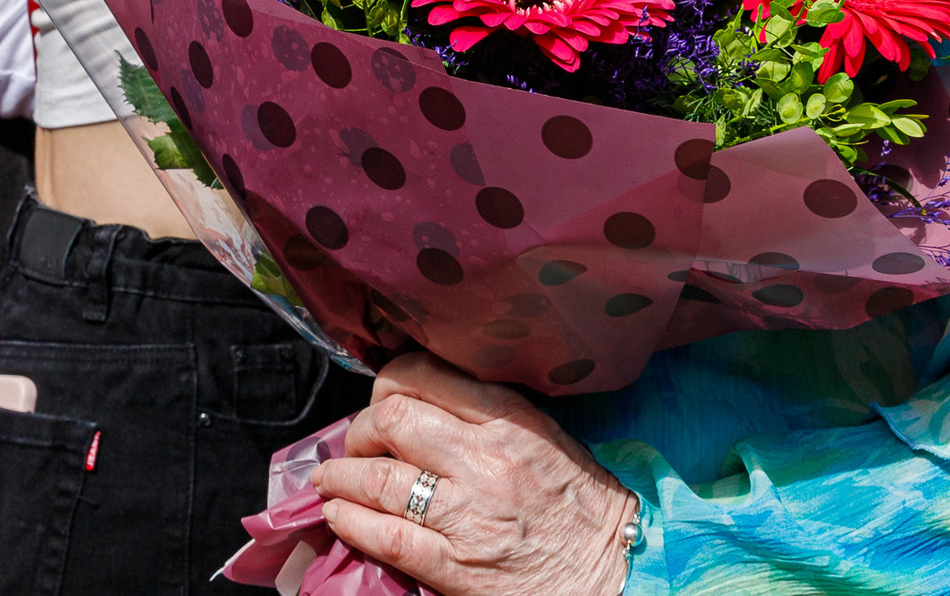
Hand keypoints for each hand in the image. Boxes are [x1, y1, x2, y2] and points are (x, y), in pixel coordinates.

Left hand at [313, 352, 637, 595]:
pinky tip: (338, 515)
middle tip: (356, 444)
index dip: (386, 385)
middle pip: (391, 421)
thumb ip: (485, 412)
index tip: (379, 399)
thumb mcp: (544, 436)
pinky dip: (350, 522)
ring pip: (378, 479)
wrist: (619, 573)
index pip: (422, 376)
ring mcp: (468, 515)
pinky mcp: (456, 567)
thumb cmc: (584, 505)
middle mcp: (484, 460)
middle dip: (360, 431)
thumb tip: (420, 398)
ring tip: (331, 479)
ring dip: (341, 477)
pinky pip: (385, 537)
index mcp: (508, 419)